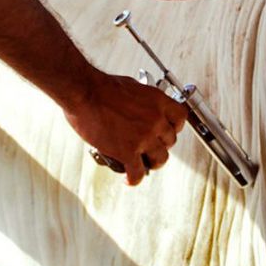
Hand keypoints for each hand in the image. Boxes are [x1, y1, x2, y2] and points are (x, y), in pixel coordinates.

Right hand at [64, 72, 186, 185]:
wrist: (85, 93)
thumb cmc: (101, 87)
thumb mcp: (131, 86)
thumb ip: (142, 100)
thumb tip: (141, 106)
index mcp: (158, 102)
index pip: (180, 118)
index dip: (175, 126)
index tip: (169, 130)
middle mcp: (155, 120)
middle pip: (170, 140)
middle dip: (162, 144)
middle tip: (152, 146)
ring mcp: (144, 137)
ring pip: (160, 158)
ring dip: (153, 163)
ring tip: (145, 164)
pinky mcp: (128, 152)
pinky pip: (137, 173)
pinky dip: (133, 179)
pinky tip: (128, 179)